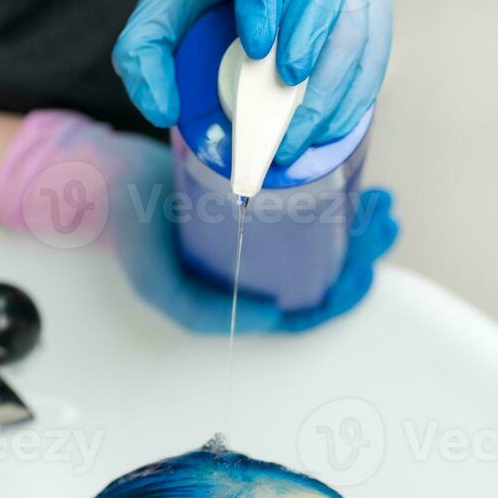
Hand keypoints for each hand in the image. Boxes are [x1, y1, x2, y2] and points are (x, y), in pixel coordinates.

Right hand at [0, 110, 397, 333]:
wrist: (110, 180)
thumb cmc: (132, 236)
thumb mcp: (162, 287)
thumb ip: (204, 313)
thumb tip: (275, 316)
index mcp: (242, 298)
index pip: (305, 310)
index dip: (342, 297)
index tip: (366, 271)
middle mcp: (257, 269)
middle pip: (324, 272)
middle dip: (364, 252)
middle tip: (386, 225)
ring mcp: (261, 234)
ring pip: (324, 239)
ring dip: (359, 225)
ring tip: (383, 204)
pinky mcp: (261, 197)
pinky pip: (310, 204)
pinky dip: (339, 196)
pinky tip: (360, 180)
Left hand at [112, 0, 392, 164]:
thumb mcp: (171, 8)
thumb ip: (146, 51)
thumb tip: (163, 107)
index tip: (257, 45)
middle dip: (308, 47)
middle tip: (284, 94)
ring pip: (357, 27)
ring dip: (330, 90)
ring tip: (295, 136)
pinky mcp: (372, 11)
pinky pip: (376, 55)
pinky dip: (353, 98)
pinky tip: (326, 130)